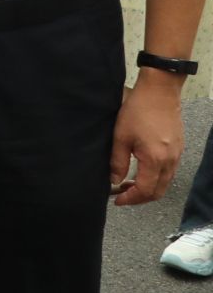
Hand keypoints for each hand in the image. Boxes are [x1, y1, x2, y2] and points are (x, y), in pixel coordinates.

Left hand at [110, 78, 183, 205]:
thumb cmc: (138, 111)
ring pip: (165, 182)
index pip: (145, 190)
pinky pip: (169, 171)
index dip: (131, 199)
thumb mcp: (120, 137)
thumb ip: (117, 162)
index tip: (117, 200)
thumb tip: (115, 180)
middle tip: (122, 195)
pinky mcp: (178, 149)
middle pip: (158, 191)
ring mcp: (177, 155)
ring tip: (129, 184)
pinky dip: (156, 178)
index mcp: (155, 160)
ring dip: (148, 188)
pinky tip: (141, 171)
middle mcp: (170, 161)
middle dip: (140, 198)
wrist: (159, 92)